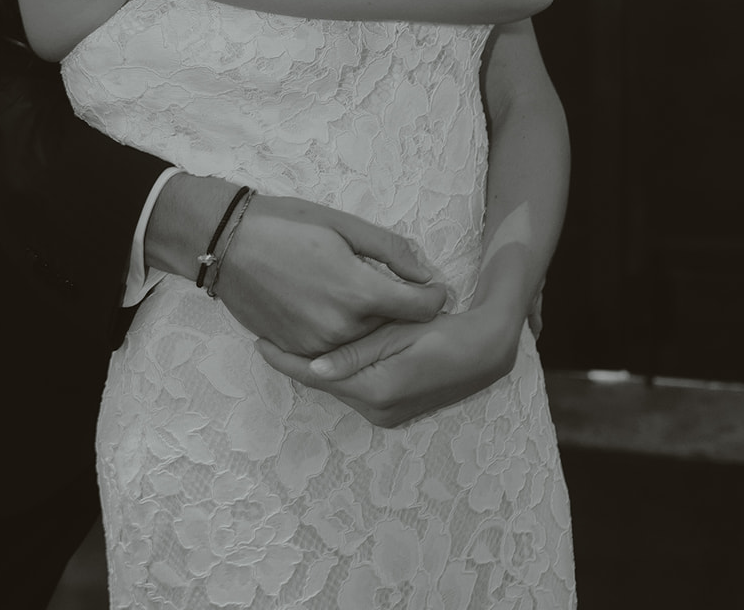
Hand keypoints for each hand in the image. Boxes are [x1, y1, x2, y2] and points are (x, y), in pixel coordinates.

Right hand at [213, 195, 447, 356]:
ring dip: (371, 324)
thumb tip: (425, 273)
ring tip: (359, 296)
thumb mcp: (342, 225)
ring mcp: (317, 346)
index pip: (420, 308)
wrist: (224, 245)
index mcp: (358, 292)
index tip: (433, 287)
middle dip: (401, 311)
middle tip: (397, 288)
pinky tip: (330, 306)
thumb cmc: (284, 225)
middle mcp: (342, 328)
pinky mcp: (296, 352)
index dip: (433, 296)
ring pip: (364, 342)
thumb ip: (390, 250)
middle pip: (394, 328)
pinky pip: (335, 350)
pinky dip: (342, 333)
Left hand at [256, 300, 521, 428]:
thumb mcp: (398, 333)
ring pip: (338, 385)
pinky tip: (323, 350)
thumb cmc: (444, 330)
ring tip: (286, 337)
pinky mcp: (391, 410)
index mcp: (376, 389)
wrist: (485, 351)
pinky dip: (337, 370)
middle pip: (323, 383)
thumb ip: (356, 352)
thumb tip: (313, 367)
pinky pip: (354, 387)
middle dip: (295, 360)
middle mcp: (377, 410)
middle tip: (266, 331)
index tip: (258, 341)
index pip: (317, 376)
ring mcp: (385, 414)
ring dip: (315, 365)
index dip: (285, 359)